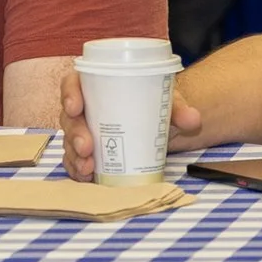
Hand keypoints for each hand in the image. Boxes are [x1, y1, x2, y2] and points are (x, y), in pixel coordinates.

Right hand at [59, 67, 206, 180]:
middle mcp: (86, 107)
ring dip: (75, 156)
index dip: (69, 94)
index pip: (73, 84)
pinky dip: (78, 170)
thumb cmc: (153, 103)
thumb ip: (178, 108)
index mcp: (96, 85)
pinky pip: (75, 160)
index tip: (75, 107)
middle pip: (70, 118)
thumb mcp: (166, 101)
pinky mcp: (88, 151)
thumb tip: (193, 119)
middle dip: (74, 134)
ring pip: (70, 142)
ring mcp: (84, 130)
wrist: (159, 123)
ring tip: (88, 168)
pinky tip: (86, 177)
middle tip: (87, 147)